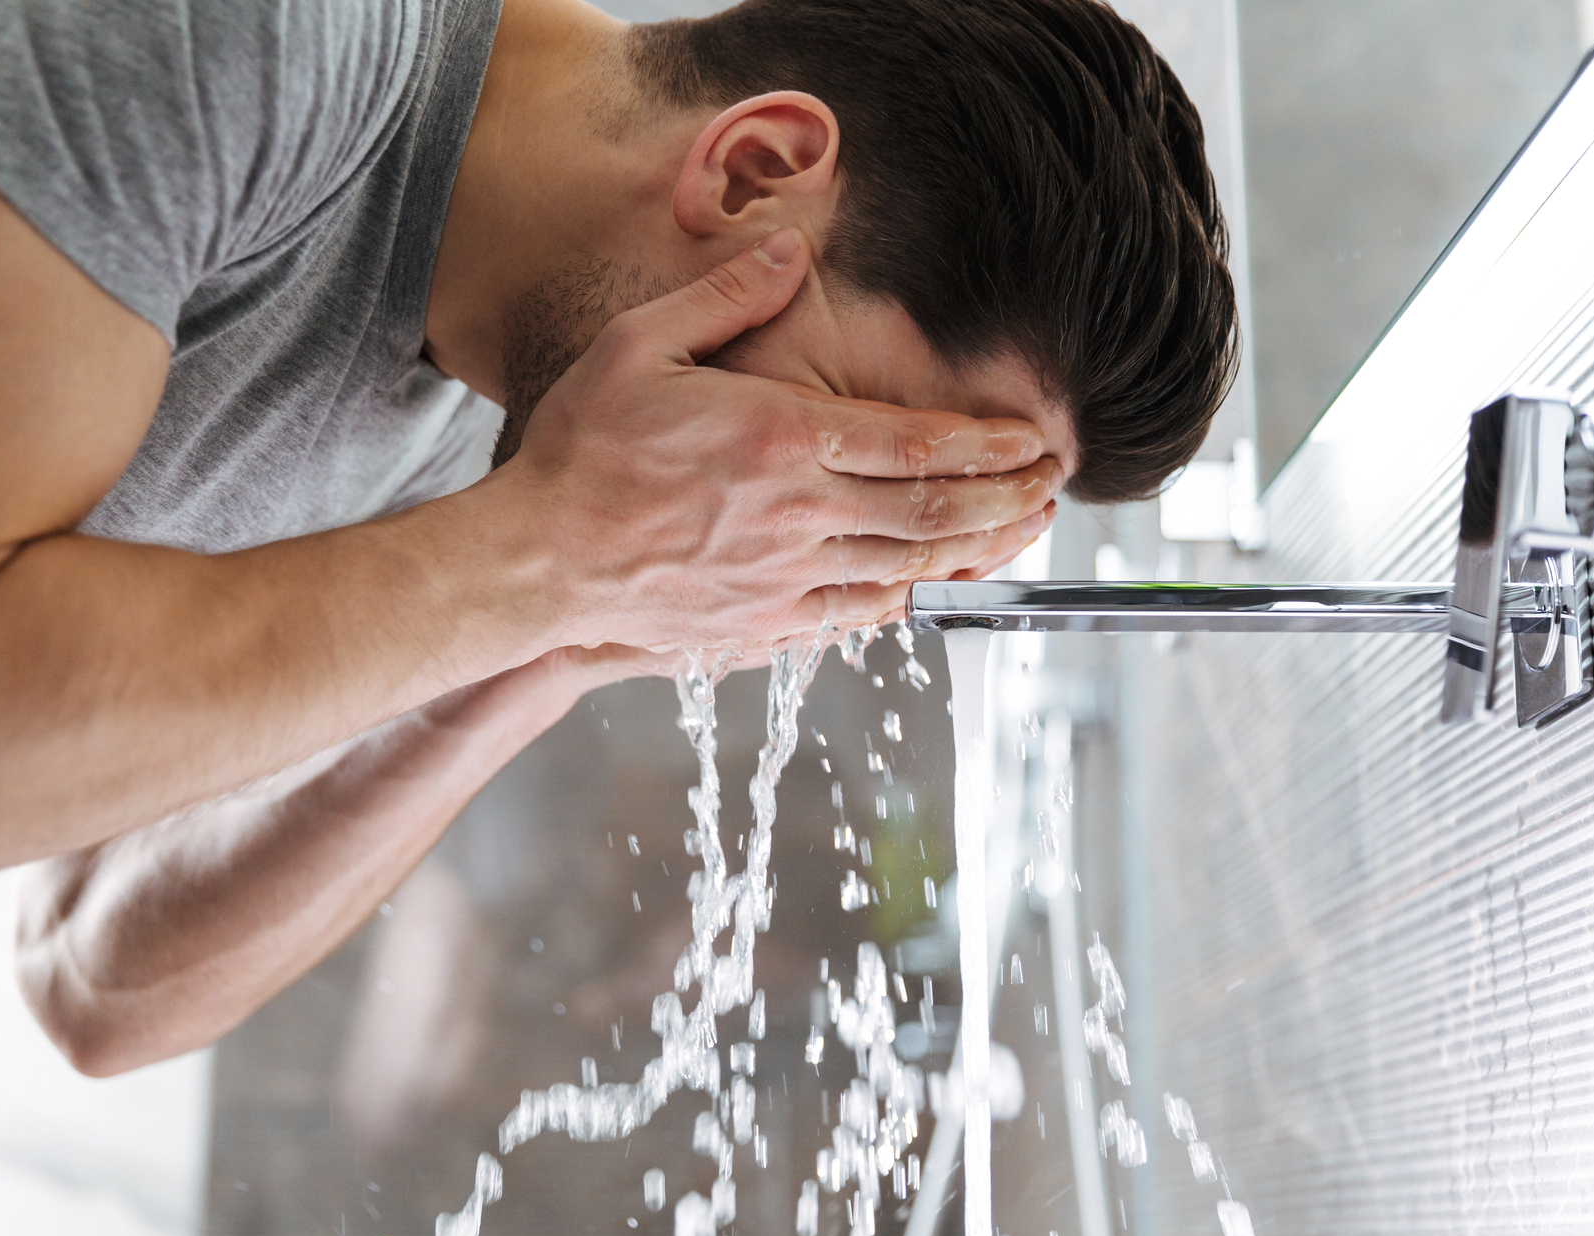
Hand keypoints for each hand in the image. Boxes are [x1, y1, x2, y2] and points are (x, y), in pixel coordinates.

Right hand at [478, 229, 1061, 650]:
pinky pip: (859, 615)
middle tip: (1055, 489)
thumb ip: (725, 297)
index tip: (1034, 439)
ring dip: (978, 550)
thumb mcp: (640, 346)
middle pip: (932, 511)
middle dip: (1006, 499)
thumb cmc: (584, 450)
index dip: (987, 444)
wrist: (538, 560)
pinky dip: (911, 599)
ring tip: (1025, 533)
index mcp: (780, 439)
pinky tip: (938, 585)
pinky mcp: (764, 626)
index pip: (915, 443)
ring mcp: (786, 578)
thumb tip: (790, 251)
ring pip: (909, 567)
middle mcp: (798, 514)